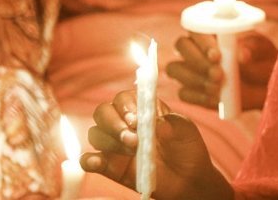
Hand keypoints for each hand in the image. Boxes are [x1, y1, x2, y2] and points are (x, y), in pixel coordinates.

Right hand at [81, 90, 232, 199]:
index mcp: (142, 109)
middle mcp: (124, 124)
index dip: (126, 106)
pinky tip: (98, 162)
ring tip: (132, 150)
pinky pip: (89, 160)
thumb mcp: (186, 130)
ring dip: (109, 141)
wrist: (189, 178)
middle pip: (103, 112)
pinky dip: (89, 160)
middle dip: (114, 123)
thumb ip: (172, 123)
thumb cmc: (186, 147)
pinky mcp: (111, 167)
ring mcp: (116, 145)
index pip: (123, 98)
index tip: (137, 119)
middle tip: (133, 138)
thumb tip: (157, 123)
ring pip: (96, 134)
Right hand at [166, 32, 277, 110]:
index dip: (202, 41)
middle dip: (197, 61)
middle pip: (182, 46)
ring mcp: (192, 69)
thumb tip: (242, 56)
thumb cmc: (263, 60)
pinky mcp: (193, 91)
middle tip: (218, 74)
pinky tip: (215, 99)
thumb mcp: (264, 51)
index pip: (196, 28)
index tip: (217, 56)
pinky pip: (184, 93)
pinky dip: (197, 97)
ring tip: (218, 87)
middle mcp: (198, 47)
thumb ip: (254, 50)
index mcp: (212, 30)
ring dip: (195, 78)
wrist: (267, 85)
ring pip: (176, 69)